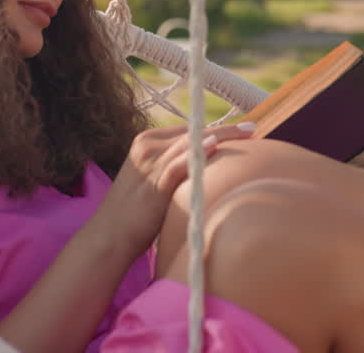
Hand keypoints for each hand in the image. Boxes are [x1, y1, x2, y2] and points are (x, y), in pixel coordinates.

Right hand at [92, 122, 255, 254]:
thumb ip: (176, 168)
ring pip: (192, 143)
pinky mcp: (153, 181)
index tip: (242, 130)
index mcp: (147, 141)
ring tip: (247, 133)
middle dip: (226, 129)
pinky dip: (197, 154)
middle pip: (194, 131)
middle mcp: (148, 145)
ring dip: (222, 136)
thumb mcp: (155, 181)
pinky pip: (179, 164)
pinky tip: (214, 146)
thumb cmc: (136, 213)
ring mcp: (150, 162)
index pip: (189, 129)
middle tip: (253, 127)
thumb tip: (206, 167)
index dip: (217, 129)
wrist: (110, 235)